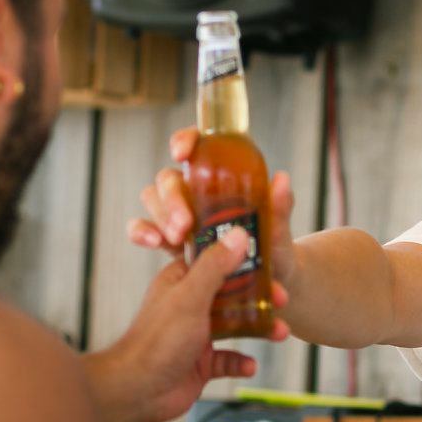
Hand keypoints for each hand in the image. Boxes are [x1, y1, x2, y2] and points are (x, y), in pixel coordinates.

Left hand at [89, 230, 288, 421]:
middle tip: (283, 298)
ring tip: (280, 333)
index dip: (243, 256)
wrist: (137, 392)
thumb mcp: (191, 296)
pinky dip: (241, 361)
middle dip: (260, 296)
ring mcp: (195, 334)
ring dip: (259, 328)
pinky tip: (250, 365)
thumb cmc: (157, 341)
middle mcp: (189, 304)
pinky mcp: (200, 362)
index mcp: (181, 280)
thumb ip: (216, 265)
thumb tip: (240, 234)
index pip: (215, 259)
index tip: (269, 256)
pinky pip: (228, 358)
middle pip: (233, 293)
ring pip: (236, 326)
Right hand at [130, 128, 300, 295]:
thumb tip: (280, 179)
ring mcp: (178, 213)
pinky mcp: (166, 237)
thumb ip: (281, 207)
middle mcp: (195, 189)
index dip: (184, 140)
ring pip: (153, 199)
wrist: (267, 281)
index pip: (196, 146)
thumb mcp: (279, 230)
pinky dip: (141, 231)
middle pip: (168, 177)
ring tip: (177, 240)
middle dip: (172, 197)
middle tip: (186, 224)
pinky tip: (153, 243)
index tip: (181, 154)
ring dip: (161, 216)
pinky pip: (142, 227)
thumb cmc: (273, 248)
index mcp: (221, 176)